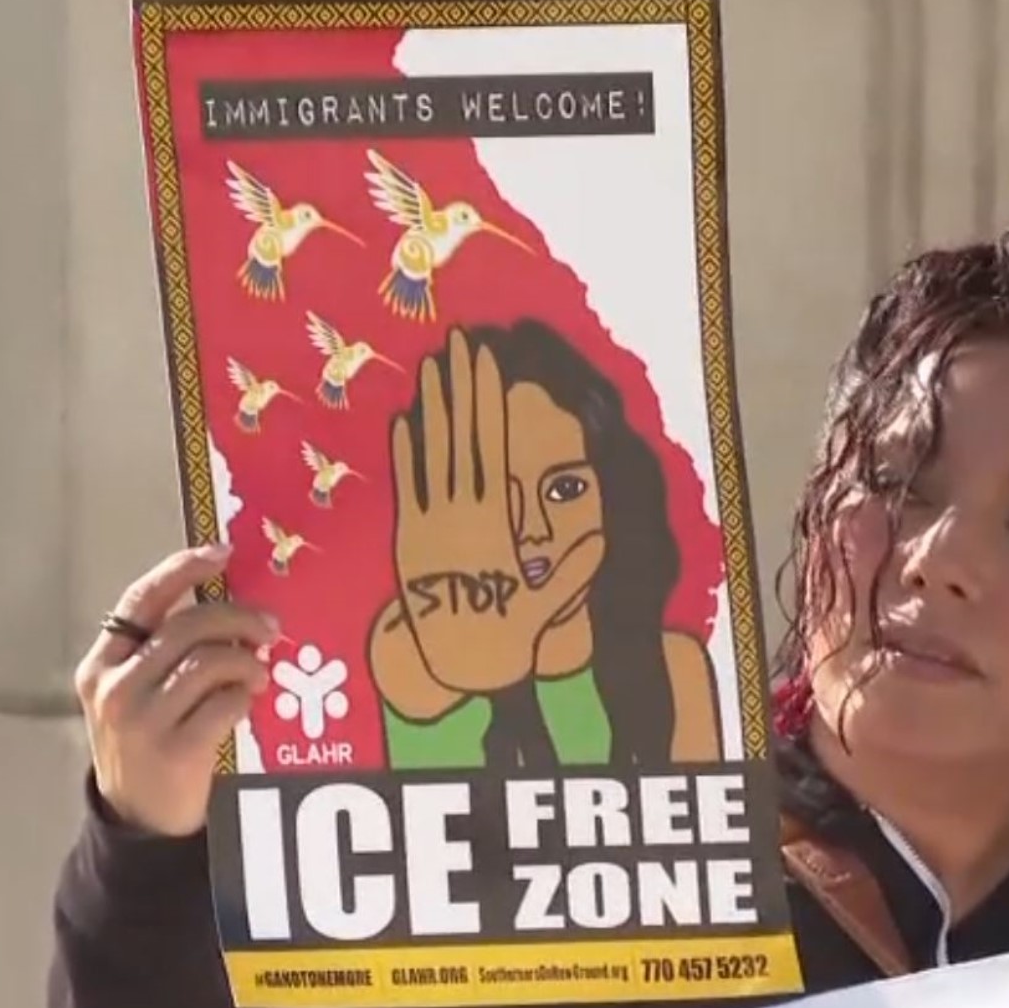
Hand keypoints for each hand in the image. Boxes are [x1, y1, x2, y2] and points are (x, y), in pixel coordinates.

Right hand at [74, 544, 278, 836]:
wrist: (137, 821)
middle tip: (270, 627)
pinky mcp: (174, 750)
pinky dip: (244, 697)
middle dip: (237, 617)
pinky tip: (248, 702)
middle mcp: (115, 687)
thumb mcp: (135, 694)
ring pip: (209, 661)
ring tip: (259, 671)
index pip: (140, 599)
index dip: (182, 569)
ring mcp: (142, 720)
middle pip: (186, 626)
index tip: (222, 552)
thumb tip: (229, 607)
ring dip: (246, 661)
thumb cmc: (146, 743)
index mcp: (101, 664)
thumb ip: (164, 653)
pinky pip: (224, 704)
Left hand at [389, 329, 602, 693]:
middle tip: (460, 343)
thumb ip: (575, 570)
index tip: (488, 363)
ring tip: (432, 365)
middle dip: (462, 389)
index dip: (489, 403)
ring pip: (430, 456)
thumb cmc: (509, 633)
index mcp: (493, 523)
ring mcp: (430, 524)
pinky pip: (408, 488)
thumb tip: (604, 538)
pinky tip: (404, 420)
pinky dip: (405, 453)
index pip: (491, 449)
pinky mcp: (409, 538)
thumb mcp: (548, 602)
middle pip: (460, 440)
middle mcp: (459, 515)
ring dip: (432, 409)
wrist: (457, 665)